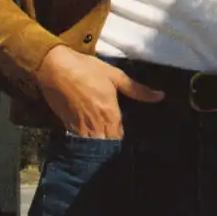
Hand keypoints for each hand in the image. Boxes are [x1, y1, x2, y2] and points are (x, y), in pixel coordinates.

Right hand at [35, 45, 162, 138]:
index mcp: (110, 114)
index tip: (128, 137)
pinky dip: (85, 142)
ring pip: (93, 147)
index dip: (123, 138)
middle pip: (107, 146)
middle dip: (112, 146)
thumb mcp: (115, 76)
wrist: (56, 68)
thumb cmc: (87, 70)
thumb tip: (161, 96)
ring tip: (104, 143)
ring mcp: (79, 129)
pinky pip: (79, 142)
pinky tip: (89, 137)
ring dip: (99, 146)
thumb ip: (138, 89)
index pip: (120, 137)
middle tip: (117, 142)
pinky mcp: (67, 128)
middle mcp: (96, 126)